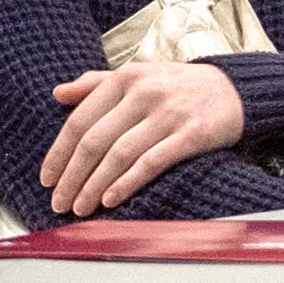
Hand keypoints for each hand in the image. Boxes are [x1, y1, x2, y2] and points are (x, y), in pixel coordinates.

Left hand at [40, 62, 245, 214]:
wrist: (236, 89)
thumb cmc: (180, 86)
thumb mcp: (139, 74)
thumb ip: (97, 83)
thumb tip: (58, 94)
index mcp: (125, 78)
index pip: (80, 120)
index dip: (59, 153)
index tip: (47, 179)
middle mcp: (144, 93)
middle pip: (95, 141)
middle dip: (72, 177)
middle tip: (60, 202)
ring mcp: (169, 114)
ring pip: (119, 156)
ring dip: (95, 186)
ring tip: (81, 207)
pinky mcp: (191, 135)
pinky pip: (151, 163)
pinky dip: (127, 183)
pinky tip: (111, 200)